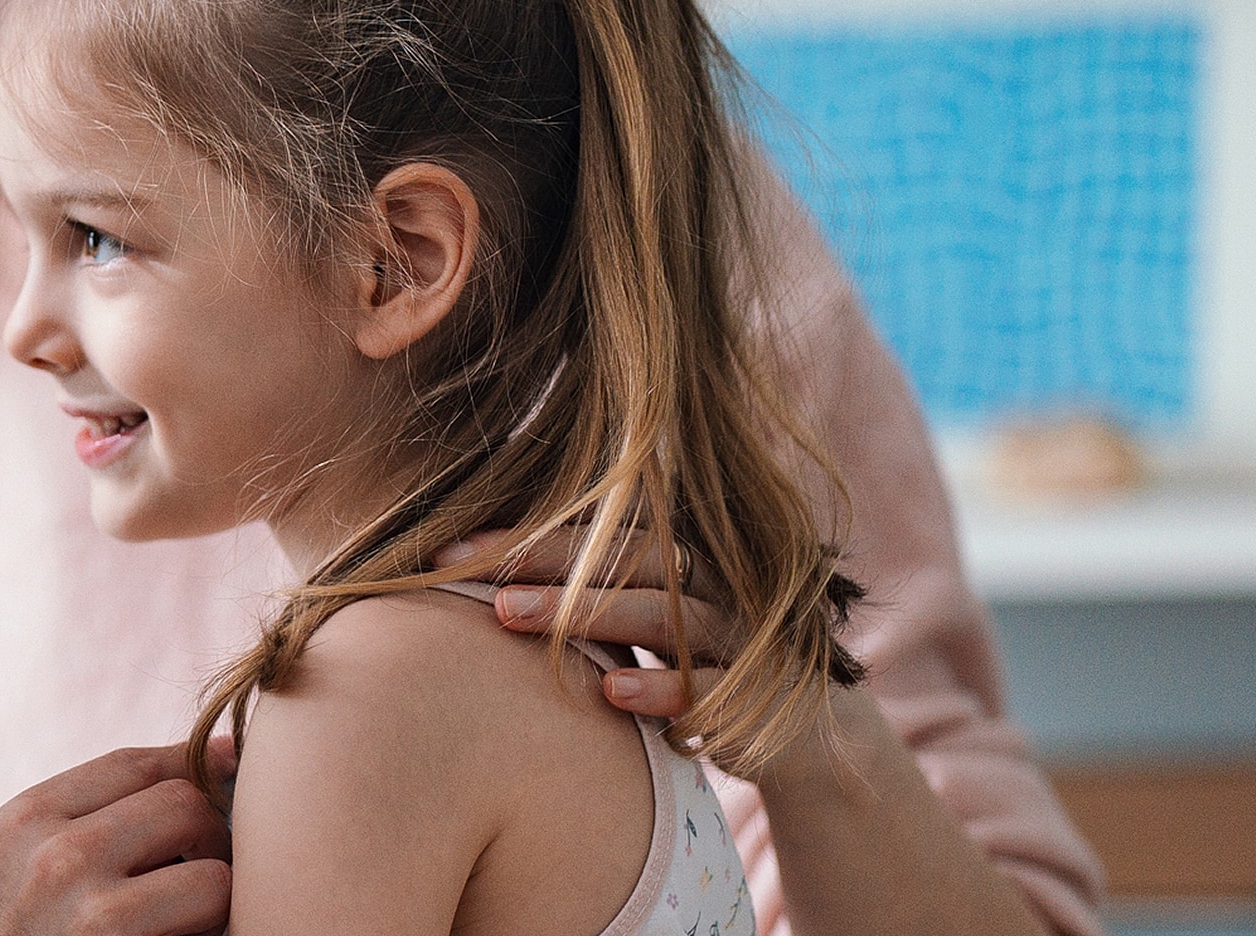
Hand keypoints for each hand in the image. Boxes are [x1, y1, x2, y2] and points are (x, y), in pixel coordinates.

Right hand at [0, 740, 236, 935]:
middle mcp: (56, 857)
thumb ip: (84, 816)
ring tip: (183, 921)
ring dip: (213, 900)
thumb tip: (216, 759)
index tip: (225, 770)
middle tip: (196, 871)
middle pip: (184, 804)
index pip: (135, 764)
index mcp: (24, 820)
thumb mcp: (15, 866)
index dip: (190, 765)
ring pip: (215, 874)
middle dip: (206, 836)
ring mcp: (93, 915)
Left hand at [434, 529, 743, 723]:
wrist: (805, 723)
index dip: (526, 536)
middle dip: (544, 562)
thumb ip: (592, 592)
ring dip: (584, 613)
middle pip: (624, 560)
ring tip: (511, 617)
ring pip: (658, 615)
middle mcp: (707, 584)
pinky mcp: (755, 692)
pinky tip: (610, 694)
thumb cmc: (695, 664)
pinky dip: (662, 689)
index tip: (450, 548)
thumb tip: (488, 575)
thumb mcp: (649, 622)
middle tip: (466, 571)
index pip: (597, 533)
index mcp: (677, 559)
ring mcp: (735, 635)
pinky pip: (707, 686)